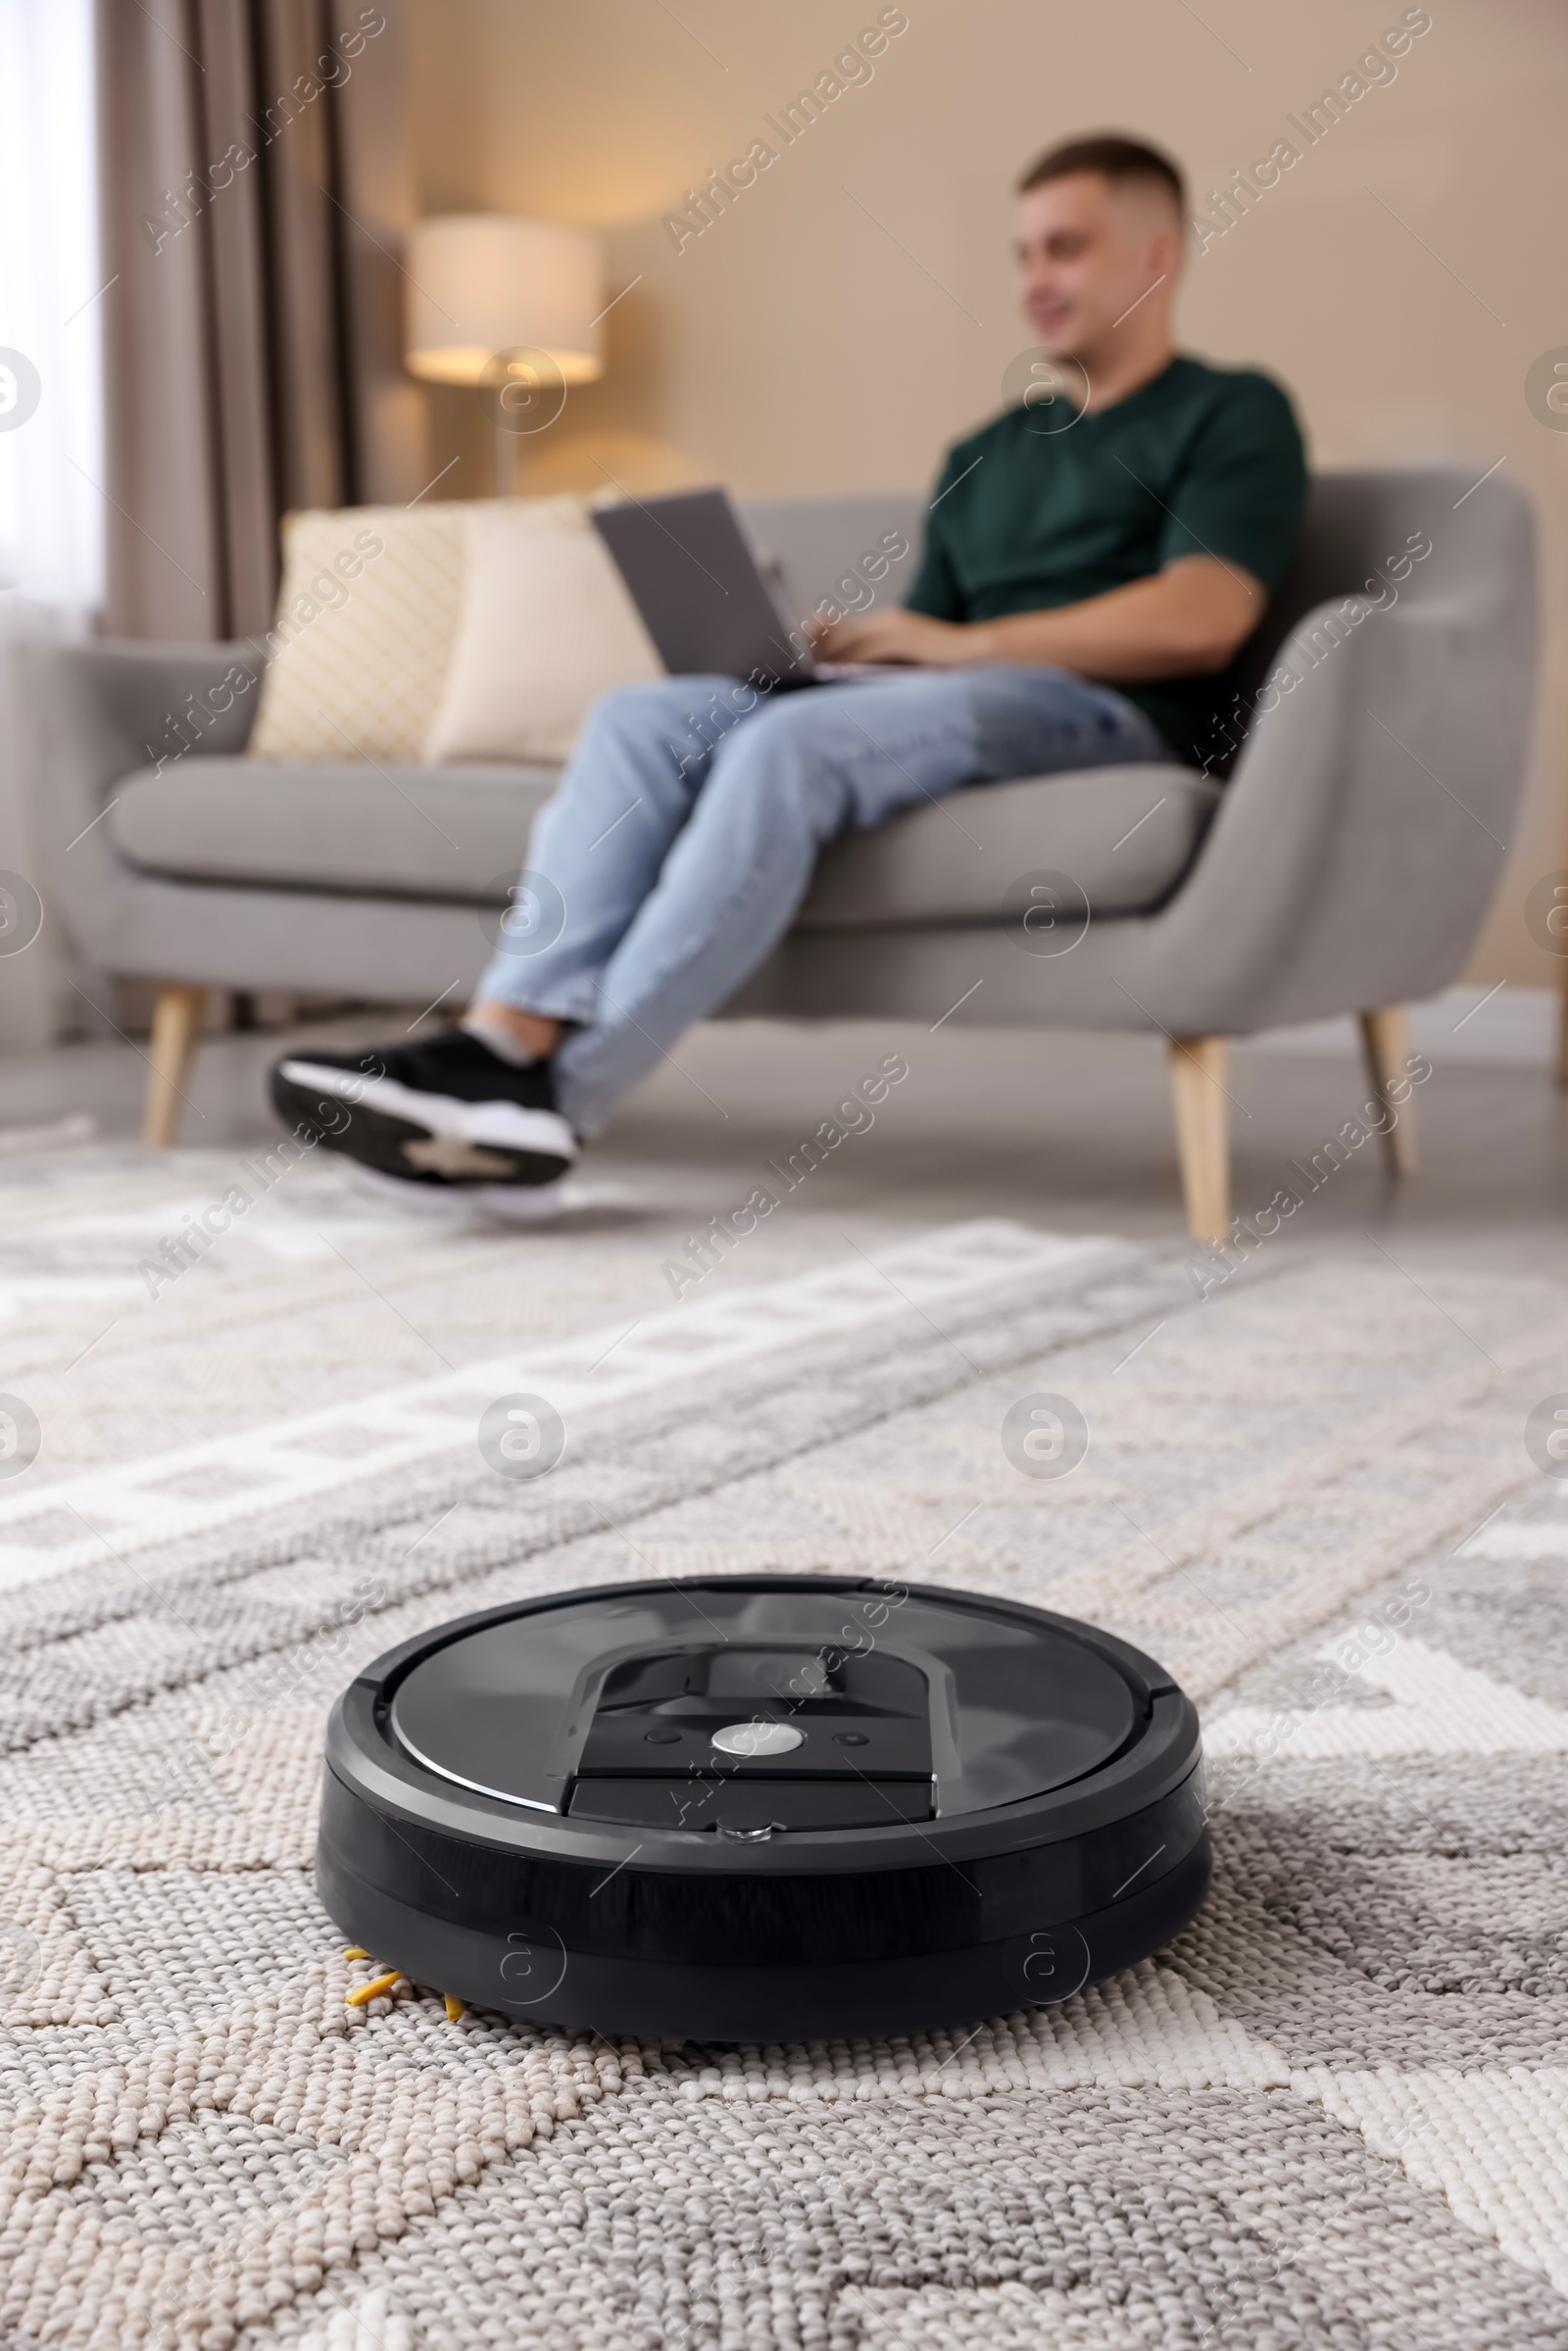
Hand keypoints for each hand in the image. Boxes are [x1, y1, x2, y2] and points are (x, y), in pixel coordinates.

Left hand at [804, 606, 976, 666]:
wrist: (981, 655)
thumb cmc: (944, 668)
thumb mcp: (905, 664)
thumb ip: (877, 666)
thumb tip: (842, 678)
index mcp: (884, 625)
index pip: (839, 631)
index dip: (814, 644)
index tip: (792, 658)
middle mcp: (886, 621)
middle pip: (835, 633)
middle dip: (810, 651)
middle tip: (786, 668)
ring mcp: (894, 627)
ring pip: (846, 641)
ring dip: (822, 658)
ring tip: (799, 674)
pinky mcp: (903, 638)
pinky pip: (865, 651)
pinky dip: (844, 664)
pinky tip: (829, 678)